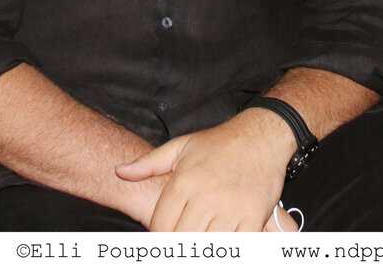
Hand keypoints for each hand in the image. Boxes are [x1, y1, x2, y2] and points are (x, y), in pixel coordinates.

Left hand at [115, 108, 296, 230]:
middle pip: (182, 239)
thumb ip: (149, 163)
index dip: (159, 237)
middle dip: (180, 245)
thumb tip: (120, 172)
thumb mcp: (181, 147)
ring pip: (207, 245)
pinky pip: (236, 244)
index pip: (161, 226)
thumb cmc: (220, 143)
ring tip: (202, 240)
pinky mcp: (253, 216)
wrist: (262, 136)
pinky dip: (228, 247)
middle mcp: (205, 197)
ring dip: (203, 247)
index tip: (165, 237)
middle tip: (184, 240)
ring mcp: (230, 208)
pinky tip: (223, 241)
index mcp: (184, 182)